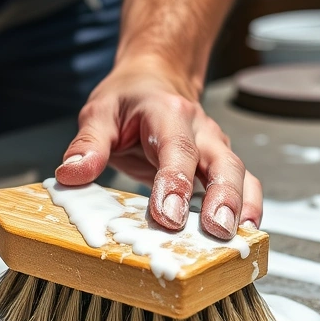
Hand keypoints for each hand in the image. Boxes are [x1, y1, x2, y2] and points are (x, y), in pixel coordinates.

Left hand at [54, 57, 262, 238]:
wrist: (156, 81)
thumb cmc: (129, 99)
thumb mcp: (99, 112)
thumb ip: (88, 143)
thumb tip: (70, 174)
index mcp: (168, 114)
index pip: (176, 149)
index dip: (174, 182)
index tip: (167, 215)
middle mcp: (200, 130)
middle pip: (221, 162)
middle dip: (222, 198)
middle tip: (216, 230)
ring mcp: (214, 148)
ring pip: (240, 175)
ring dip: (241, 207)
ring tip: (240, 239)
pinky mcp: (219, 165)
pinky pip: (244, 185)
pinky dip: (249, 209)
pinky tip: (245, 237)